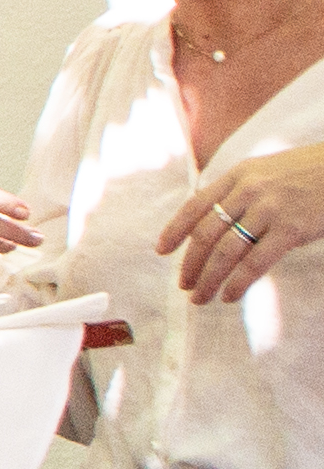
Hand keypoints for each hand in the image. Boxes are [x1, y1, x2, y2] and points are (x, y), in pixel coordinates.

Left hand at [156, 143, 323, 302]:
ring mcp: (270, 209)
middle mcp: (249, 190)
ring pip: (226, 251)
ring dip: (208, 278)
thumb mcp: (269, 171)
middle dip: (190, 263)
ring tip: (200, 297)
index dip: (175, 230)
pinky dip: (238, 282)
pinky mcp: (291, 228)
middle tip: (183, 285)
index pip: (196, 205)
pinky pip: (255, 262)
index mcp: (239, 175)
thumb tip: (214, 224)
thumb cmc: (310, 173)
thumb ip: (241, 191)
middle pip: (207, 233)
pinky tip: (229, 295)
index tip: (161, 250)